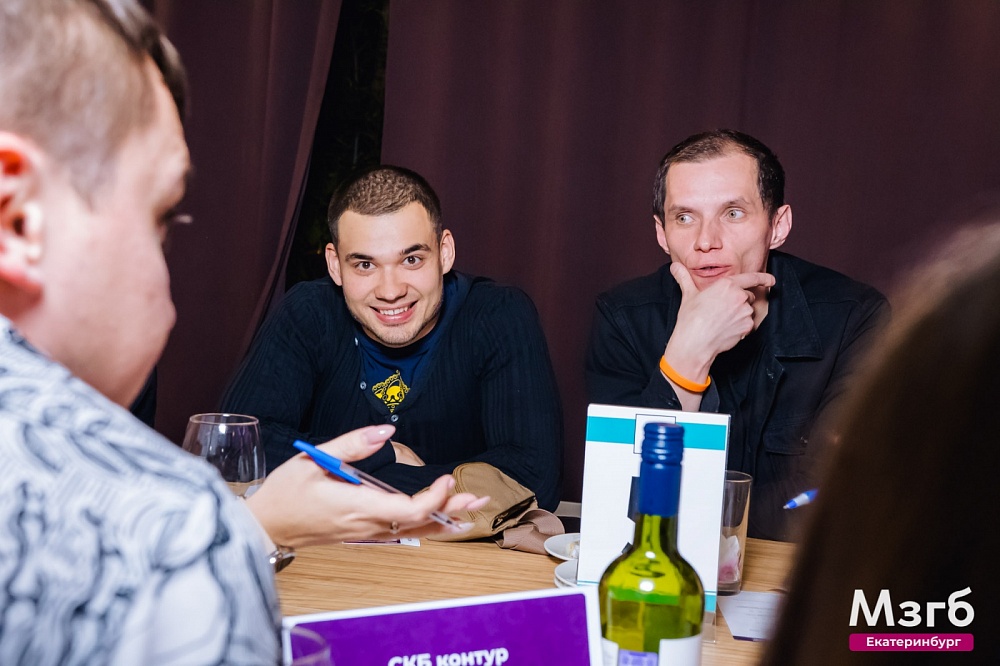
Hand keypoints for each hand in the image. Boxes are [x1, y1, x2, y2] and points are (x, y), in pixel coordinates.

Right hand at [245, 425, 486, 546]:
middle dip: (452, 510)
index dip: (435, 499)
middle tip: (480, 497)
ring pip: (414, 531)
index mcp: (357, 507)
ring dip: (445, 519)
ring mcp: (366, 534)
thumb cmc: (285, 493)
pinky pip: (403, 533)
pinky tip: (444, 520)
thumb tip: (385, 430)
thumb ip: (352, 444)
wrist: (265, 528)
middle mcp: (366, 526)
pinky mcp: (363, 535)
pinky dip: (427, 525)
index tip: (449, 478)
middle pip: (420, 523)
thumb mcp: (313, 459)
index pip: (408, 511)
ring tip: (473, 508)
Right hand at [665, 262, 775, 377]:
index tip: (772, 280)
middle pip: (747, 296)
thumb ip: (684, 278)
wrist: (695, 342)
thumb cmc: (691, 318)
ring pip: (747, 311)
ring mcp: (745, 312)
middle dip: (739, 301)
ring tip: (721, 321)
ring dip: (739, 314)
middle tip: (722, 310)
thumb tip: (675, 266)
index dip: (763, 278)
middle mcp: (739, 296)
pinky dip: (740, 327)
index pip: (751, 278)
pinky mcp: (747, 327)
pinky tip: (726, 330)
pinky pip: (747, 325)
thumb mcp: (688, 294)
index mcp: (727, 285)